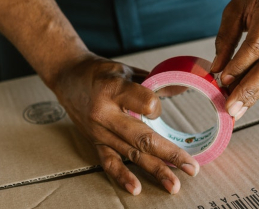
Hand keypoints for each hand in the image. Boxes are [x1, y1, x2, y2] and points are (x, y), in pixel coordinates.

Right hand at [53, 55, 199, 194]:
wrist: (66, 76)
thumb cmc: (99, 72)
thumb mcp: (126, 69)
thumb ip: (152, 82)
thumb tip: (180, 90)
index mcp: (114, 89)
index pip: (146, 104)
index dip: (158, 107)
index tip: (158, 105)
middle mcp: (105, 113)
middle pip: (142, 138)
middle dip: (170, 154)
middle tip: (191, 167)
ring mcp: (99, 131)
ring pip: (131, 154)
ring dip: (155, 170)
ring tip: (174, 185)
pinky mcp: (94, 142)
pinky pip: (109, 162)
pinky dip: (123, 177)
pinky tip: (136, 188)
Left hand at [210, 0, 258, 120]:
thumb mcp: (236, 7)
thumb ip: (226, 38)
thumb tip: (217, 70)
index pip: (258, 44)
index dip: (240, 65)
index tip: (223, 81)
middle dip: (250, 90)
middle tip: (232, 108)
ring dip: (258, 92)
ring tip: (239, 108)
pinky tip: (250, 94)